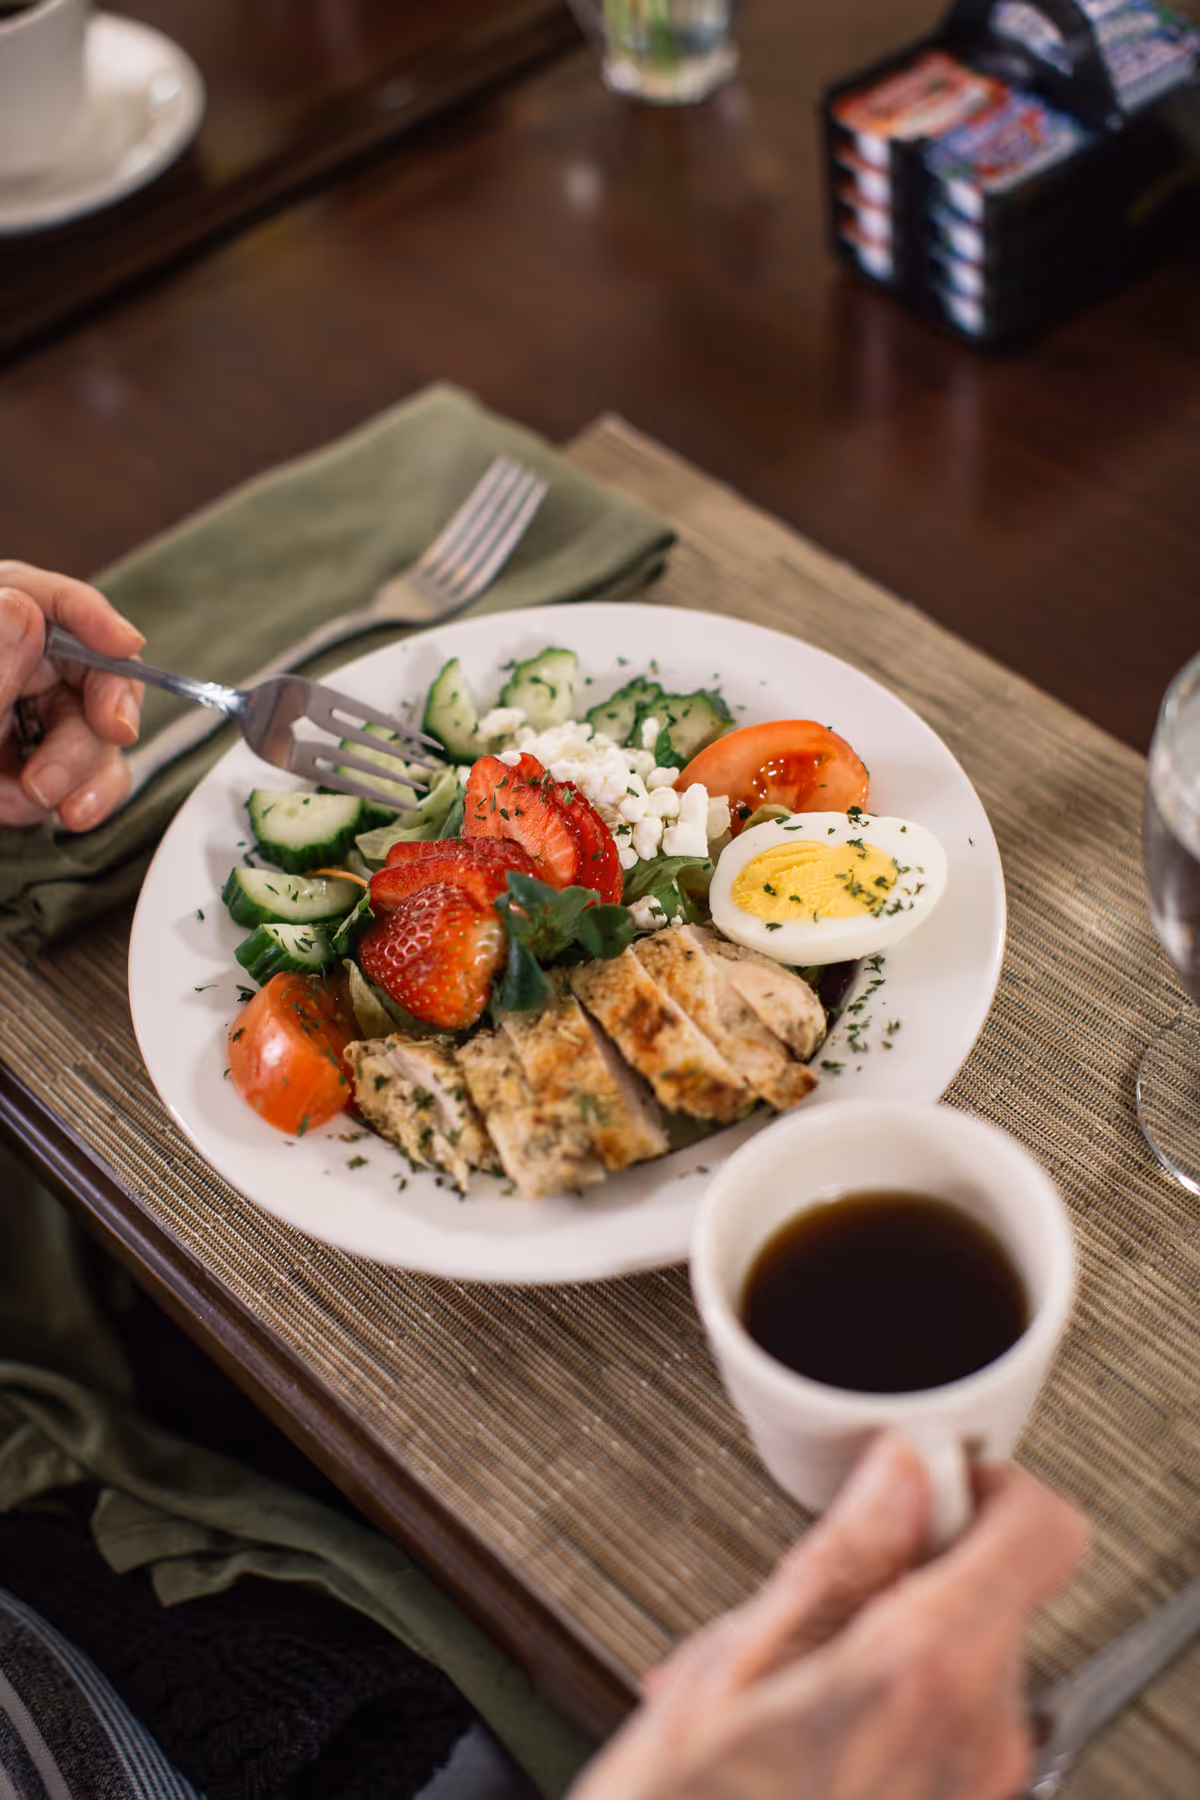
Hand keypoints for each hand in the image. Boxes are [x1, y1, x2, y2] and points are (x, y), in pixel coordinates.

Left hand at [0, 562, 144, 831]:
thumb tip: (21, 609)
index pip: (51, 603)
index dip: (94, 619)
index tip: (125, 645)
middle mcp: (17, 668)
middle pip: (92, 676)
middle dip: (90, 724)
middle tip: (79, 756)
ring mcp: (32, 720)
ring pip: (99, 734)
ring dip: (78, 773)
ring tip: (32, 798)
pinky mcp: (45, 767)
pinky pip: (92, 777)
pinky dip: (79, 797)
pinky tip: (39, 809)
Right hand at [570, 1436, 1086, 1799]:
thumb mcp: (733, 1671)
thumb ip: (837, 1558)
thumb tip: (899, 1471)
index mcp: (929, 1673)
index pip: (1041, 1530)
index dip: (984, 1486)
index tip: (924, 1478)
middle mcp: (982, 1741)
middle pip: (986, 1596)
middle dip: (896, 1580)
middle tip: (800, 1605)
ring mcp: (975, 1796)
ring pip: (952, 1668)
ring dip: (876, 1654)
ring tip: (774, 1690)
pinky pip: (937, 1738)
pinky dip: (877, 1719)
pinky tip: (791, 1740)